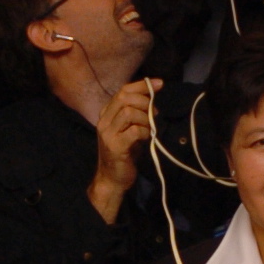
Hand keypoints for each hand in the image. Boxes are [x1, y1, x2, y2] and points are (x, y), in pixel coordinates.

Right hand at [89, 78, 159, 222]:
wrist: (113, 179)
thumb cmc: (125, 153)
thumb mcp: (129, 129)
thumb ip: (136, 113)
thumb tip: (152, 97)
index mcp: (106, 114)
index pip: (123, 91)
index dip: (142, 85)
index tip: (159, 84)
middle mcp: (104, 121)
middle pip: (124, 98)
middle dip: (144, 101)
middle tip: (154, 113)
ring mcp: (108, 134)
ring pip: (129, 112)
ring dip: (145, 118)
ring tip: (150, 128)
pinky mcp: (115, 147)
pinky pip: (134, 130)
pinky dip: (145, 131)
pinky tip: (147, 138)